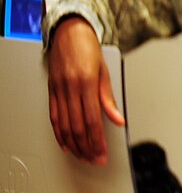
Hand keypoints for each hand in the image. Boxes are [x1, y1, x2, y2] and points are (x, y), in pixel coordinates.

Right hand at [46, 16, 124, 164]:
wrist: (69, 33)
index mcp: (87, 84)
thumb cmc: (89, 49)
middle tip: (95, 160)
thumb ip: (109, 99)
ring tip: (83, 156)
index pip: (93, 121)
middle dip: (87, 147)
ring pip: (64, 125)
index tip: (102, 153)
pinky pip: (54, 116)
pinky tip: (66, 143)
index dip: (98, 142)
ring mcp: (58, 90)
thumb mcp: (105, 72)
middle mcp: (70, 89)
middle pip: (78, 127)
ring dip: (74, 144)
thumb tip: (118, 119)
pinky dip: (59, 133)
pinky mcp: (51, 91)